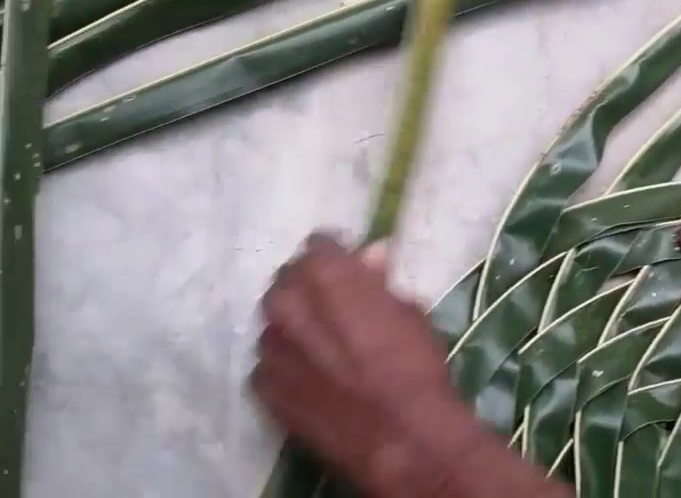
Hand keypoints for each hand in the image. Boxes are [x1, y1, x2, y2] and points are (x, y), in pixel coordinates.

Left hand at [252, 232, 484, 496]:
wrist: (400, 437)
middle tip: (336, 308)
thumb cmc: (415, 368)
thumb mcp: (410, 312)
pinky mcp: (263, 387)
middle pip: (287, 281)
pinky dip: (287, 363)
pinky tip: (312, 378)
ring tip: (324, 348)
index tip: (351, 269)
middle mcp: (287, 303)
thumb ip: (378, 283)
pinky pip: (269, 362)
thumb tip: (369, 260)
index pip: (318, 245)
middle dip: (309, 288)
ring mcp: (270, 347)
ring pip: (275, 322)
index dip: (337, 256)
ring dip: (295, 326)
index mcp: (326, 276)